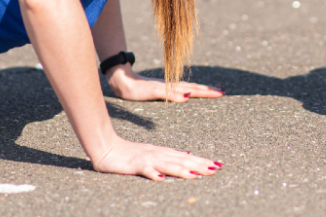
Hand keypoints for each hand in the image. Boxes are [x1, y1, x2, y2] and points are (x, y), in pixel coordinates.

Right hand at [91, 135, 222, 179]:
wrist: (107, 147)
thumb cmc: (129, 153)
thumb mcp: (153, 153)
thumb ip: (170, 155)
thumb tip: (188, 154)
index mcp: (164, 152)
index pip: (187, 158)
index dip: (203, 161)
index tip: (218, 165)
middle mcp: (159, 154)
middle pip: (182, 160)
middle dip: (199, 165)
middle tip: (216, 169)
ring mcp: (147, 159)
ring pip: (167, 164)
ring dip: (182, 170)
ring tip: (196, 175)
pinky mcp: (135, 165)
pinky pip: (145, 170)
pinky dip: (153, 173)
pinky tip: (161, 179)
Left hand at [107, 65, 224, 101]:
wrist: (122, 80)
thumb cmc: (135, 89)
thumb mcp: (152, 92)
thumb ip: (169, 94)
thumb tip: (187, 96)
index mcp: (172, 87)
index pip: (194, 90)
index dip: (207, 92)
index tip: (221, 93)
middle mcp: (172, 85)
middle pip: (194, 87)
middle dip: (209, 90)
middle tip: (223, 91)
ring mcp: (168, 85)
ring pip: (189, 86)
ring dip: (201, 89)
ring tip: (212, 90)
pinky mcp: (162, 87)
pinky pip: (181, 88)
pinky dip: (190, 89)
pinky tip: (190, 90)